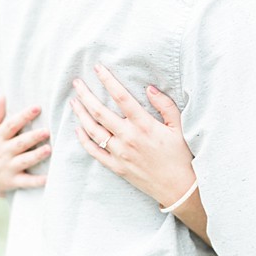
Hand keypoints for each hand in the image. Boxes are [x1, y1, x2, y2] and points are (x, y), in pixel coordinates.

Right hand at [0, 96, 50, 196]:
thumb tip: (3, 96)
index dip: (24, 116)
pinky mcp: (12, 181)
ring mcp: (7, 167)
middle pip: (19, 143)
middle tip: (47, 130)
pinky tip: (49, 178)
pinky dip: (37, 181)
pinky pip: (26, 181)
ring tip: (49, 149)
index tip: (37, 107)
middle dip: (33, 137)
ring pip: (24, 161)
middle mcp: (3, 152)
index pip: (11, 125)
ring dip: (36, 156)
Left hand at [69, 65, 195, 207]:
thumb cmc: (181, 156)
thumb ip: (165, 106)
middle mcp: (128, 138)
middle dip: (86, 95)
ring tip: (74, 102)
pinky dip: (83, 139)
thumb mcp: (179, 127)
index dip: (108, 81)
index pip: (122, 98)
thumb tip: (150, 88)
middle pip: (100, 112)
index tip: (98, 68)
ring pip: (93, 130)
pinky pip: (94, 151)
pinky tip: (79, 129)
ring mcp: (120, 153)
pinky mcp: (116, 166)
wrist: (178, 187)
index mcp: (144, 125)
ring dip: (80, 114)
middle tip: (77, 83)